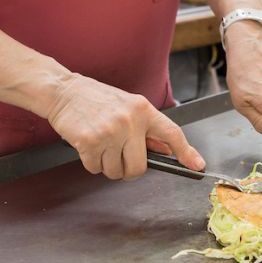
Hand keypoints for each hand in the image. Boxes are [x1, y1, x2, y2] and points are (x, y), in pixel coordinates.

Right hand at [47, 74, 204, 179]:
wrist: (64, 91)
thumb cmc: (96, 99)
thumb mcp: (127, 107)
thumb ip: (147, 130)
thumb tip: (167, 151)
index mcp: (142, 109)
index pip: (171, 132)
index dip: (186, 152)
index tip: (196, 166)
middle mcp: (129, 121)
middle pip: (139, 167)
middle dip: (128, 169)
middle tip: (118, 156)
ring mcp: (110, 132)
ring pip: (115, 172)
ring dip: (107, 165)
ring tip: (100, 144)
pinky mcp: (89, 142)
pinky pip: (95, 169)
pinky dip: (91, 162)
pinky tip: (87, 144)